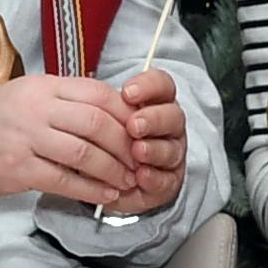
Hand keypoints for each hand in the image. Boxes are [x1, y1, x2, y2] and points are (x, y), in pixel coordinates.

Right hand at [0, 74, 140, 203]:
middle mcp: (37, 109)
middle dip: (125, 145)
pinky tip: (105, 195)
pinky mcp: (18, 168)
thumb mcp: (37, 95)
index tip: (142, 132)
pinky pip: (63, 180)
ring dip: (112, 170)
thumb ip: (74, 100)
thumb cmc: (6, 118)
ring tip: (127, 181)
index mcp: (47, 87)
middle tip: (140, 161)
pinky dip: (90, 189)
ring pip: (83, 153)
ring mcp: (26, 138)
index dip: (127, 115)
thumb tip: (122, 111)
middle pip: (96, 123)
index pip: (99, 94)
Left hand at [111, 65, 188, 214]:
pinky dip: (154, 177)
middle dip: (153, 119)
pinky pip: (167, 179)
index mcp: (155, 103)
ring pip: (172, 148)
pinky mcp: (169, 182)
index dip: (149, 86)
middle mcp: (169, 127)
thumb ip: (106, 108)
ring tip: (137, 151)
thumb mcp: (104, 119)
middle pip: (173, 116)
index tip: (128, 93)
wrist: (110, 178)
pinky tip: (142, 176)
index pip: (162, 85)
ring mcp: (171, 154)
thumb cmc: (108, 140)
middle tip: (134, 125)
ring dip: (154, 149)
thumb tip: (94, 98)